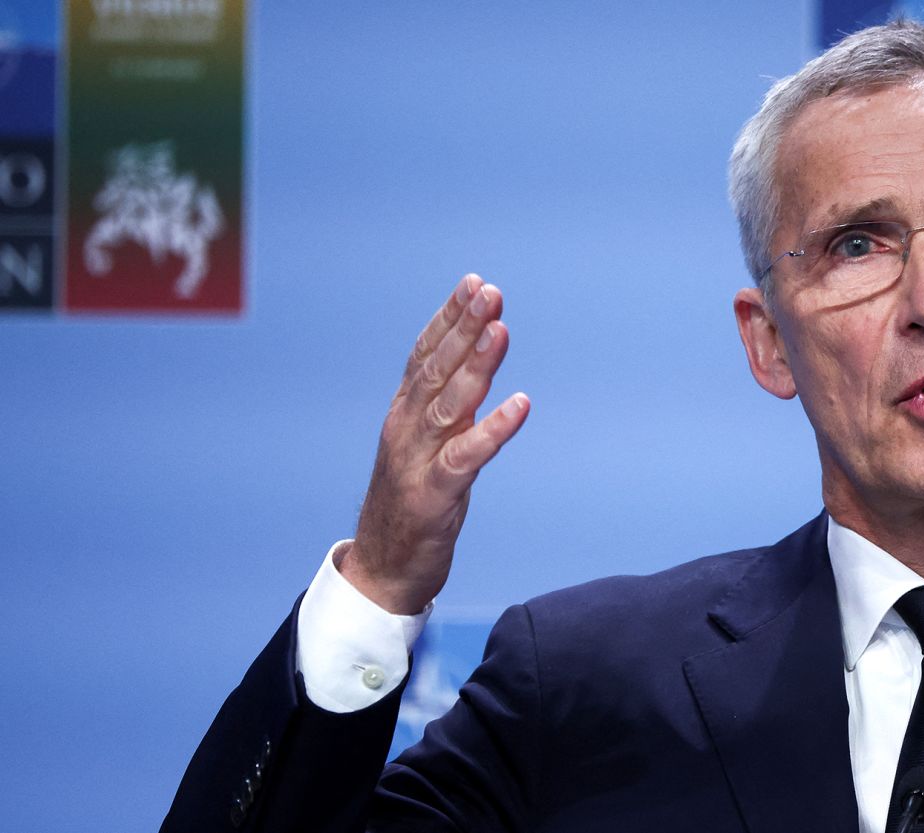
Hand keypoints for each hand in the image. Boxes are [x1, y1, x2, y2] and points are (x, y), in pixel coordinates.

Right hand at [339, 274, 529, 613]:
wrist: (383, 567)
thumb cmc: (412, 501)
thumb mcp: (428, 445)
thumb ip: (448, 407)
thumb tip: (476, 365)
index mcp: (405, 413)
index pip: (426, 354)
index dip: (450, 318)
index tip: (474, 284)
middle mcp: (407, 428)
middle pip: (437, 369)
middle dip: (465, 328)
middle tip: (490, 292)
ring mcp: (418, 460)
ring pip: (449, 404)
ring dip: (477, 366)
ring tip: (501, 331)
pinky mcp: (434, 494)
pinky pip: (466, 456)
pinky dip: (493, 429)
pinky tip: (519, 405)